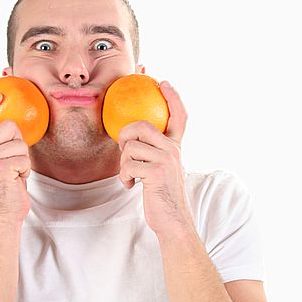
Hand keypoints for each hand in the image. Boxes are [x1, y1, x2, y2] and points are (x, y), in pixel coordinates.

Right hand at [0, 92, 30, 224]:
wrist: (3, 213)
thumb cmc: (6, 185)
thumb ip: (0, 141)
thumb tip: (15, 118)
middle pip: (8, 125)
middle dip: (18, 141)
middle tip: (12, 161)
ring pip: (20, 143)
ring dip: (23, 158)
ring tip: (14, 172)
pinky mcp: (1, 168)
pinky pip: (25, 158)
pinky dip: (25, 170)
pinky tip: (16, 180)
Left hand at [117, 81, 194, 237]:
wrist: (173, 220)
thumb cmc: (162, 195)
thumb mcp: (161, 170)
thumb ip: (154, 153)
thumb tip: (132, 139)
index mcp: (176, 147)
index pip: (178, 115)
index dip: (172, 97)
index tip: (163, 81)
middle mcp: (174, 149)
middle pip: (142, 125)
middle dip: (125, 136)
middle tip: (124, 153)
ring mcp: (166, 159)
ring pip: (130, 147)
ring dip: (123, 164)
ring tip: (131, 176)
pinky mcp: (156, 171)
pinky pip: (128, 164)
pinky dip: (124, 177)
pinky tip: (132, 186)